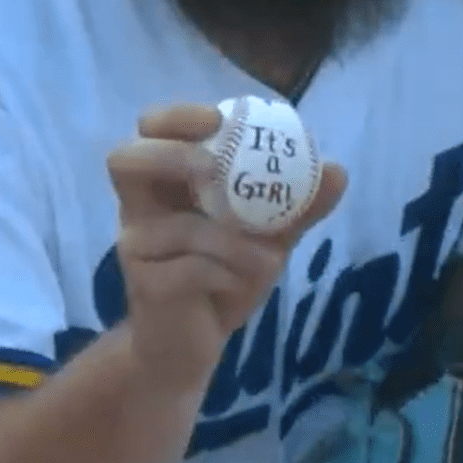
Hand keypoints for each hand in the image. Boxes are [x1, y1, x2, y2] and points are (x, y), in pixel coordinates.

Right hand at [107, 103, 346, 388]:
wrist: (194, 345)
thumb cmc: (222, 277)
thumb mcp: (265, 238)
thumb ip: (297, 206)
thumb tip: (337, 170)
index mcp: (164, 185)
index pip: (149, 132)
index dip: (175, 117)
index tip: (217, 119)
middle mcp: (138, 210)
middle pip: (124, 161)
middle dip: (170, 156)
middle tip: (213, 169)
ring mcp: (135, 249)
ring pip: (180, 228)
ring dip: (232, 242)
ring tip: (269, 261)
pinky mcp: (144, 286)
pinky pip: (190, 269)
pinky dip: (227, 274)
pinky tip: (239, 286)